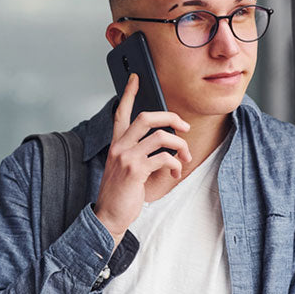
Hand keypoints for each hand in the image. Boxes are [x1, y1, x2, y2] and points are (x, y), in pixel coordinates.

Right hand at [94, 73, 191, 247]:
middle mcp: (119, 146)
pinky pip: (163, 158)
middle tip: (184, 127)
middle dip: (171, 118)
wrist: (109, 216)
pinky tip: (176, 173)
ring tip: (185, 157)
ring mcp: (126, 157)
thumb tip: (166, 143)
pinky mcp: (134, 171)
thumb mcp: (126, 168)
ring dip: (180, 145)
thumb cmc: (121, 193)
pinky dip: (175, 164)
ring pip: (160, 137)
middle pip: (146, 117)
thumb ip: (139, 152)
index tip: (136, 78)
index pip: (121, 112)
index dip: (129, 93)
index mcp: (116, 144)